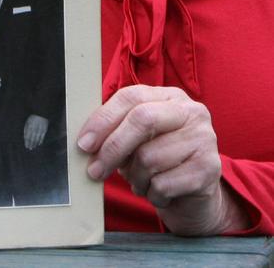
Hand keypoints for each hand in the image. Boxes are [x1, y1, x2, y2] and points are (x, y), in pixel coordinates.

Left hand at [24, 114, 48, 149]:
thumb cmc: (33, 118)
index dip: (27, 142)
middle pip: (32, 139)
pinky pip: (42, 137)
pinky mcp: (44, 130)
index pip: (27, 136)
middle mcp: (34, 129)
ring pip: (37, 139)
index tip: (26, 146)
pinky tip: (39, 144)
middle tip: (30, 148)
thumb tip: (25, 137)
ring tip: (33, 147)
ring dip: (35, 144)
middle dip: (30, 144)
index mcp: (29, 126)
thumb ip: (26, 129)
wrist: (41, 113)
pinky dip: (40, 141)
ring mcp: (40, 129)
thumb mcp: (28, 122)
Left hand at [77, 85, 249, 234]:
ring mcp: (205, 138)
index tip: (84, 143)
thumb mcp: (138, 139)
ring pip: (150, 157)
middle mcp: (191, 111)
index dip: (103, 119)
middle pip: (142, 120)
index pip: (130, 97)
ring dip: (135, 178)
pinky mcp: (209, 169)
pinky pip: (163, 184)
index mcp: (170, 96)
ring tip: (140, 182)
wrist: (196, 197)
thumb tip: (86, 141)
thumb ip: (117, 130)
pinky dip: (152, 194)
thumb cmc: (160, 161)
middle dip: (113, 148)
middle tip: (95, 170)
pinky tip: (158, 193)